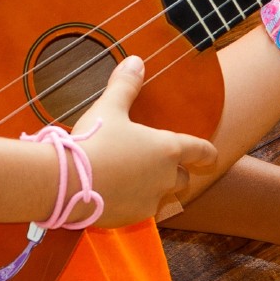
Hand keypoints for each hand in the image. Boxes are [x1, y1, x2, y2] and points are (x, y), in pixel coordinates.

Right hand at [70, 55, 217, 227]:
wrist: (67, 184)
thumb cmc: (94, 141)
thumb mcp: (109, 108)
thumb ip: (125, 86)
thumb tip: (136, 61)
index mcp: (166, 149)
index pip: (199, 150)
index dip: (207, 151)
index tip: (212, 154)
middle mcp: (165, 178)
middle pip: (182, 177)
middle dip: (175, 171)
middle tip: (158, 162)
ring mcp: (148, 202)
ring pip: (161, 196)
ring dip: (153, 188)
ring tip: (131, 177)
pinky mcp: (130, 219)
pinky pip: (139, 209)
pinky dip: (132, 201)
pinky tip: (113, 192)